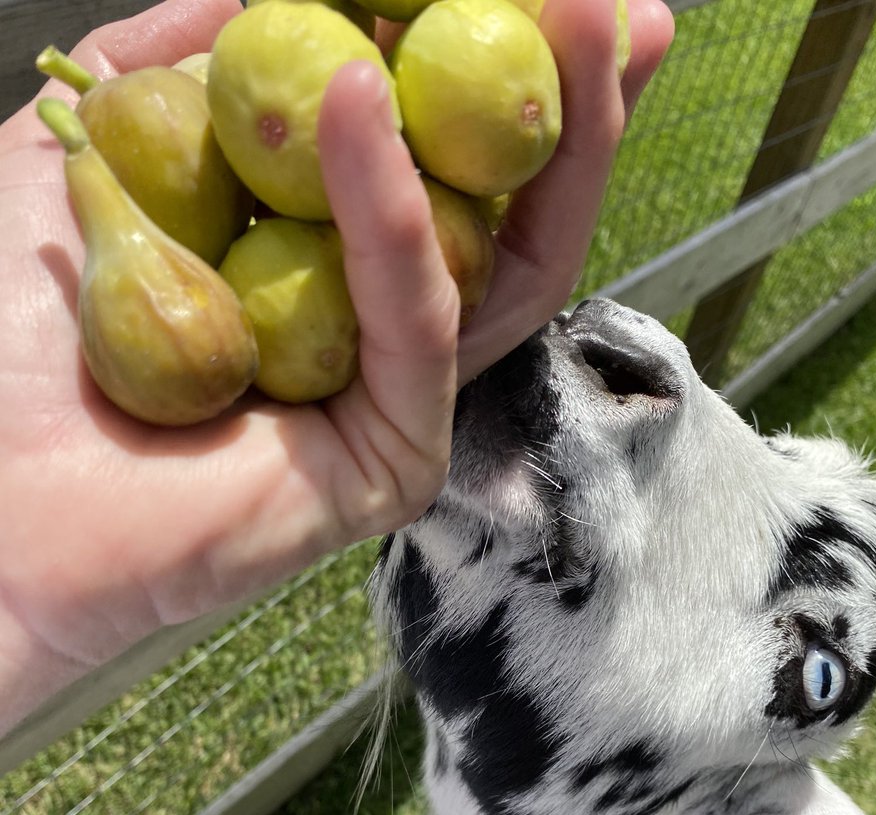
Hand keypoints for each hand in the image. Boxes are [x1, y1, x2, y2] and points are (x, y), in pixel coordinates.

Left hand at [0, 0, 671, 732]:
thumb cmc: (9, 339)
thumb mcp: (80, 152)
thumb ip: (175, 65)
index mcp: (325, 266)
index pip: (440, 162)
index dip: (495, 67)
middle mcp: (376, 334)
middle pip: (508, 215)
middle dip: (573, 100)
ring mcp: (396, 404)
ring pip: (508, 271)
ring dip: (551, 142)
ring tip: (570, 11)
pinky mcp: (393, 463)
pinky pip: (417, 328)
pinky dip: (392, 210)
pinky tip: (359, 97)